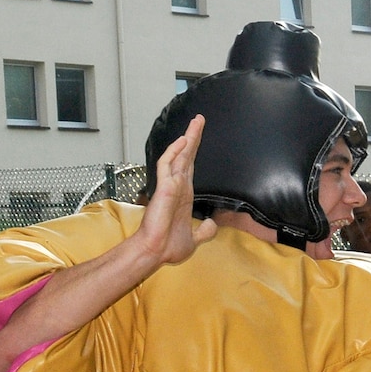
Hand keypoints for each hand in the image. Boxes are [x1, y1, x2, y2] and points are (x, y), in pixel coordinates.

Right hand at [136, 115, 217, 266]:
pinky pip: (167, 165)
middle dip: (193, 137)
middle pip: (186, 155)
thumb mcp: (195, 238)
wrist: (157, 252)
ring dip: (187, 138)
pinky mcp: (163, 188)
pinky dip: (174, 152)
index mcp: (184, 194)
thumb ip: (205, 230)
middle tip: (200, 119)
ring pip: (178, 155)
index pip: (191, 166)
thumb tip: (213, 223)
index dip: (195, 151)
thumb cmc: (170, 246)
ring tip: (196, 122)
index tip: (198, 137)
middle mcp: (177, 186)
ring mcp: (170, 185)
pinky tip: (183, 141)